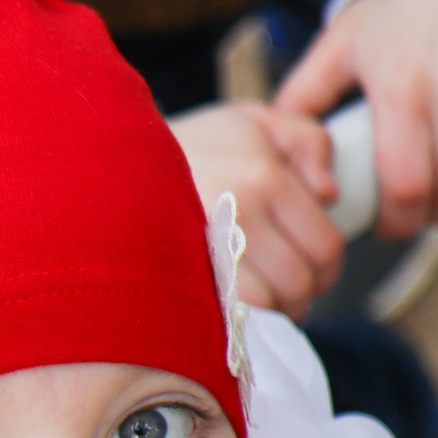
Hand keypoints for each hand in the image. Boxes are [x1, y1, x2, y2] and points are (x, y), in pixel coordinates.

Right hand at [169, 101, 342, 312]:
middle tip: (287, 290)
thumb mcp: (253, 121)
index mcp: (263, 177)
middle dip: (302, 293)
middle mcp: (237, 214)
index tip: (314, 271)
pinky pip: (225, 316)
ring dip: (271, 310)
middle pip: (298, 282)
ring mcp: (204, 249)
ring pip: (266, 304)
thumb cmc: (190, 144)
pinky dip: (237, 316)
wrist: (109, 161)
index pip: (323, 245)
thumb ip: (308, 141)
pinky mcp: (176, 276)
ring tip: (261, 298)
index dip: (327, 268)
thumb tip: (329, 196)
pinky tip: (232, 306)